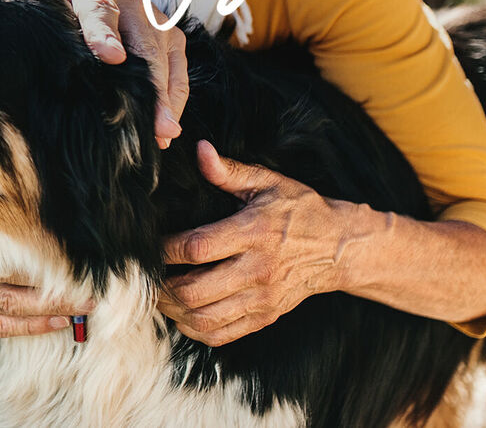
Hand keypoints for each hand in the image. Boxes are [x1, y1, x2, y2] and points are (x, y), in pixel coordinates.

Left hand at [4, 0, 187, 147]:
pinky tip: (165, 132)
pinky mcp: (170, 39)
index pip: (98, 8)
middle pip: (144, 43)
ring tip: (163, 132)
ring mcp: (156, 20)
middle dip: (148, 82)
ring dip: (166, 98)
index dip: (104, 32)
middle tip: (152, 118)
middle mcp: (132, 0)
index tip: (110, 57)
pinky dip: (174, 100)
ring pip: (165, 61)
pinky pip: (177, 72)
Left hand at [158, 141, 359, 344]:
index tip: (148, 244)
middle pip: (195, 290)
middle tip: (144, 275)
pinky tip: (181, 314)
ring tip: (157, 294)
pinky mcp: (265, 317)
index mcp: (254, 233)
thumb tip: (200, 150)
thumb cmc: (300, 210)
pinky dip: (194, 329)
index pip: (198, 248)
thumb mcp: (269, 182)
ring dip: (172, 310)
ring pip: (204, 318)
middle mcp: (257, 270)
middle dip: (160, 285)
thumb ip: (230, 170)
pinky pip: (222, 335)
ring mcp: (262, 298)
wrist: (341, 248)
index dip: (165, 249)